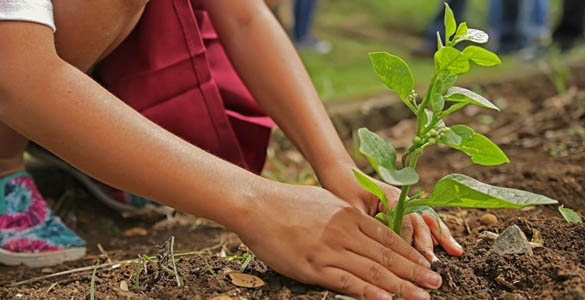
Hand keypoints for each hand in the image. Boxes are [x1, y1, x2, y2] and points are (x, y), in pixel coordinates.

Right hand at [235, 184, 441, 299]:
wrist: (257, 204)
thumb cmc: (288, 202)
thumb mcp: (324, 201)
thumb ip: (346, 216)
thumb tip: (362, 229)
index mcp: (349, 215)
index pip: (388, 237)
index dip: (410, 253)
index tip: (427, 264)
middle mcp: (345, 231)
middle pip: (387, 255)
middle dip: (414, 271)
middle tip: (436, 283)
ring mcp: (329, 249)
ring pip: (372, 271)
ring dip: (400, 285)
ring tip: (422, 295)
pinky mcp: (312, 266)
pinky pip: (345, 282)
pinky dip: (368, 292)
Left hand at [317, 163, 463, 261]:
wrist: (340, 172)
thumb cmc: (342, 188)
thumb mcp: (351, 208)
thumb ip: (367, 224)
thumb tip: (377, 248)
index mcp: (390, 196)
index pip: (405, 220)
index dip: (409, 240)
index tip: (411, 258)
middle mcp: (401, 198)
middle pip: (420, 220)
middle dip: (428, 242)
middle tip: (433, 262)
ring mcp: (404, 202)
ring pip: (426, 220)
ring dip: (441, 236)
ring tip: (456, 251)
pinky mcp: (402, 207)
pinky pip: (422, 220)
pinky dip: (435, 232)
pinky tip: (447, 244)